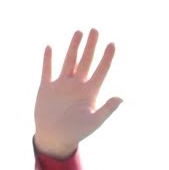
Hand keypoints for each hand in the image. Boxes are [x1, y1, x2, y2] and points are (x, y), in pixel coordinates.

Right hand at [33, 28, 121, 157]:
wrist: (54, 139)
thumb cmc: (76, 133)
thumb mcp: (94, 121)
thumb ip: (107, 109)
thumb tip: (121, 98)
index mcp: (89, 93)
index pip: (101, 71)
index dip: (106, 58)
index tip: (112, 44)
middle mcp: (77, 86)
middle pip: (86, 61)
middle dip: (91, 46)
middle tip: (95, 30)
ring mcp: (62, 85)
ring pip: (69, 61)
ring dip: (74, 47)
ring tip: (79, 32)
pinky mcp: (47, 88)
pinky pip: (47, 70)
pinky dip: (47, 59)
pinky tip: (49, 47)